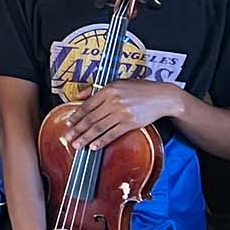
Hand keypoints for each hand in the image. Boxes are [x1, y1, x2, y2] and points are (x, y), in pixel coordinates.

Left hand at [63, 79, 183, 149]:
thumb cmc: (139, 89)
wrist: (162, 97)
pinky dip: (102, 141)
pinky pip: (113, 134)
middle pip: (90, 118)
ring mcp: (122, 113)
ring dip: (86, 138)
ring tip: (77, 145)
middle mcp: (114, 101)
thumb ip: (96, 90)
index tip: (68, 123)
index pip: (87, 105)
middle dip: (77, 129)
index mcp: (108, 90)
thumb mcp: (117, 83)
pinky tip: (94, 146)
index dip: (75, 116)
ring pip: (99, 127)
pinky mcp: (131, 123)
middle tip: (67, 138)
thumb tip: (78, 96)